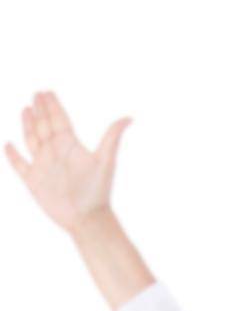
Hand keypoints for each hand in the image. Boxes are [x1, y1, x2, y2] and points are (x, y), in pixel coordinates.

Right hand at [5, 91, 130, 233]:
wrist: (87, 218)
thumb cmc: (98, 191)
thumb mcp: (105, 161)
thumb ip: (112, 137)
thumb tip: (129, 117)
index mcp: (71, 146)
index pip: (60, 121)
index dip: (53, 106)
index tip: (48, 92)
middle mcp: (56, 153)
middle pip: (45, 126)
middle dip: (40, 110)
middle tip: (37, 94)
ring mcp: (44, 166)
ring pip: (32, 139)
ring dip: (27, 125)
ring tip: (26, 109)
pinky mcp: (33, 181)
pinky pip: (19, 164)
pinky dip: (12, 155)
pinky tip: (9, 144)